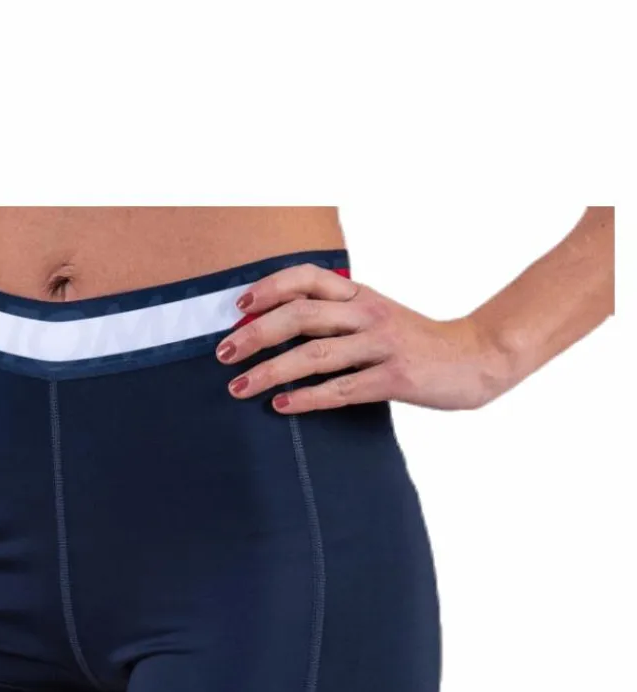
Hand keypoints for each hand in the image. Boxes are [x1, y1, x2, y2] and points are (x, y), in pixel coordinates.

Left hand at [216, 264, 518, 412]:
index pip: (307, 277)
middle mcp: (369, 313)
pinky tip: (281, 406)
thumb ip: (337, 315)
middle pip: (301, 315)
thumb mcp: (377, 315)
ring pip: (314, 354)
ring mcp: (382, 345)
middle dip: (255, 335)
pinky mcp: (395, 378)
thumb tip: (280, 323)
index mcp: (361, 294)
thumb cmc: (415, 341)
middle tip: (222, 354)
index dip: (269, 288)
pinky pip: (341, 389)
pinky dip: (306, 398)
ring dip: (270, 371)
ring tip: (238, 387)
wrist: (476, 358)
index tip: (237, 308)